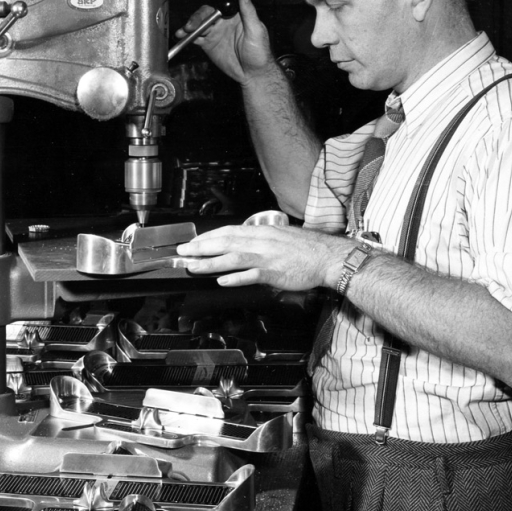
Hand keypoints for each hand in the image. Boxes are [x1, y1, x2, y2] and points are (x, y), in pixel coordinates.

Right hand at [175, 0, 277, 84]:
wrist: (252, 74)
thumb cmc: (259, 52)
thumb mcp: (256, 30)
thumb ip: (249, 11)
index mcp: (237, 13)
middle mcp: (224, 19)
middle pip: (208, 10)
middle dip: (199, 15)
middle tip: (194, 24)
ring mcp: (215, 31)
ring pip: (200, 22)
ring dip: (191, 24)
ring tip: (186, 30)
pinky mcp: (208, 43)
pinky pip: (196, 37)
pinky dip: (187, 36)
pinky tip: (182, 35)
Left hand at [176, 224, 351, 290]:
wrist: (328, 256)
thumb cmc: (307, 248)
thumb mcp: (280, 236)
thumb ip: (261, 240)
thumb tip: (244, 243)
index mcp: (262, 232)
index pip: (229, 231)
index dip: (209, 236)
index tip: (194, 240)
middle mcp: (261, 242)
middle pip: (225, 242)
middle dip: (201, 247)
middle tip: (183, 251)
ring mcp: (266, 257)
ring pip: (232, 258)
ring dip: (210, 262)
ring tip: (193, 266)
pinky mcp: (273, 273)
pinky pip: (250, 275)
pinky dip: (235, 277)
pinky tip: (221, 280)